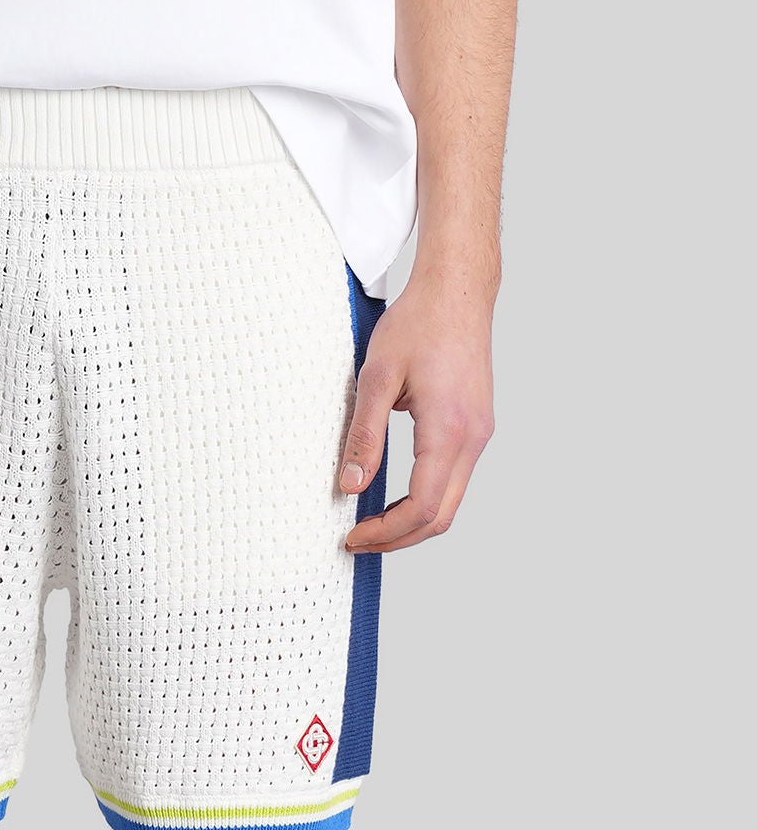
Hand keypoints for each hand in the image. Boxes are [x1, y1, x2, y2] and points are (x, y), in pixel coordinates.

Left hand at [339, 270, 495, 553]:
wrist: (459, 287)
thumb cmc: (419, 322)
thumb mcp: (377, 377)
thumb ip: (364, 436)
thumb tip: (349, 486)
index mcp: (449, 430)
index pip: (421, 507)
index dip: (385, 533)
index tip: (353, 538)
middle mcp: (473, 438)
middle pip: (440, 517)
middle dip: (398, 539)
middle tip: (359, 541)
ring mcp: (479, 434)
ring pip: (449, 503)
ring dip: (412, 523)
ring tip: (372, 524)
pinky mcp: (476, 428)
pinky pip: (453, 481)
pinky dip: (425, 500)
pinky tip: (395, 497)